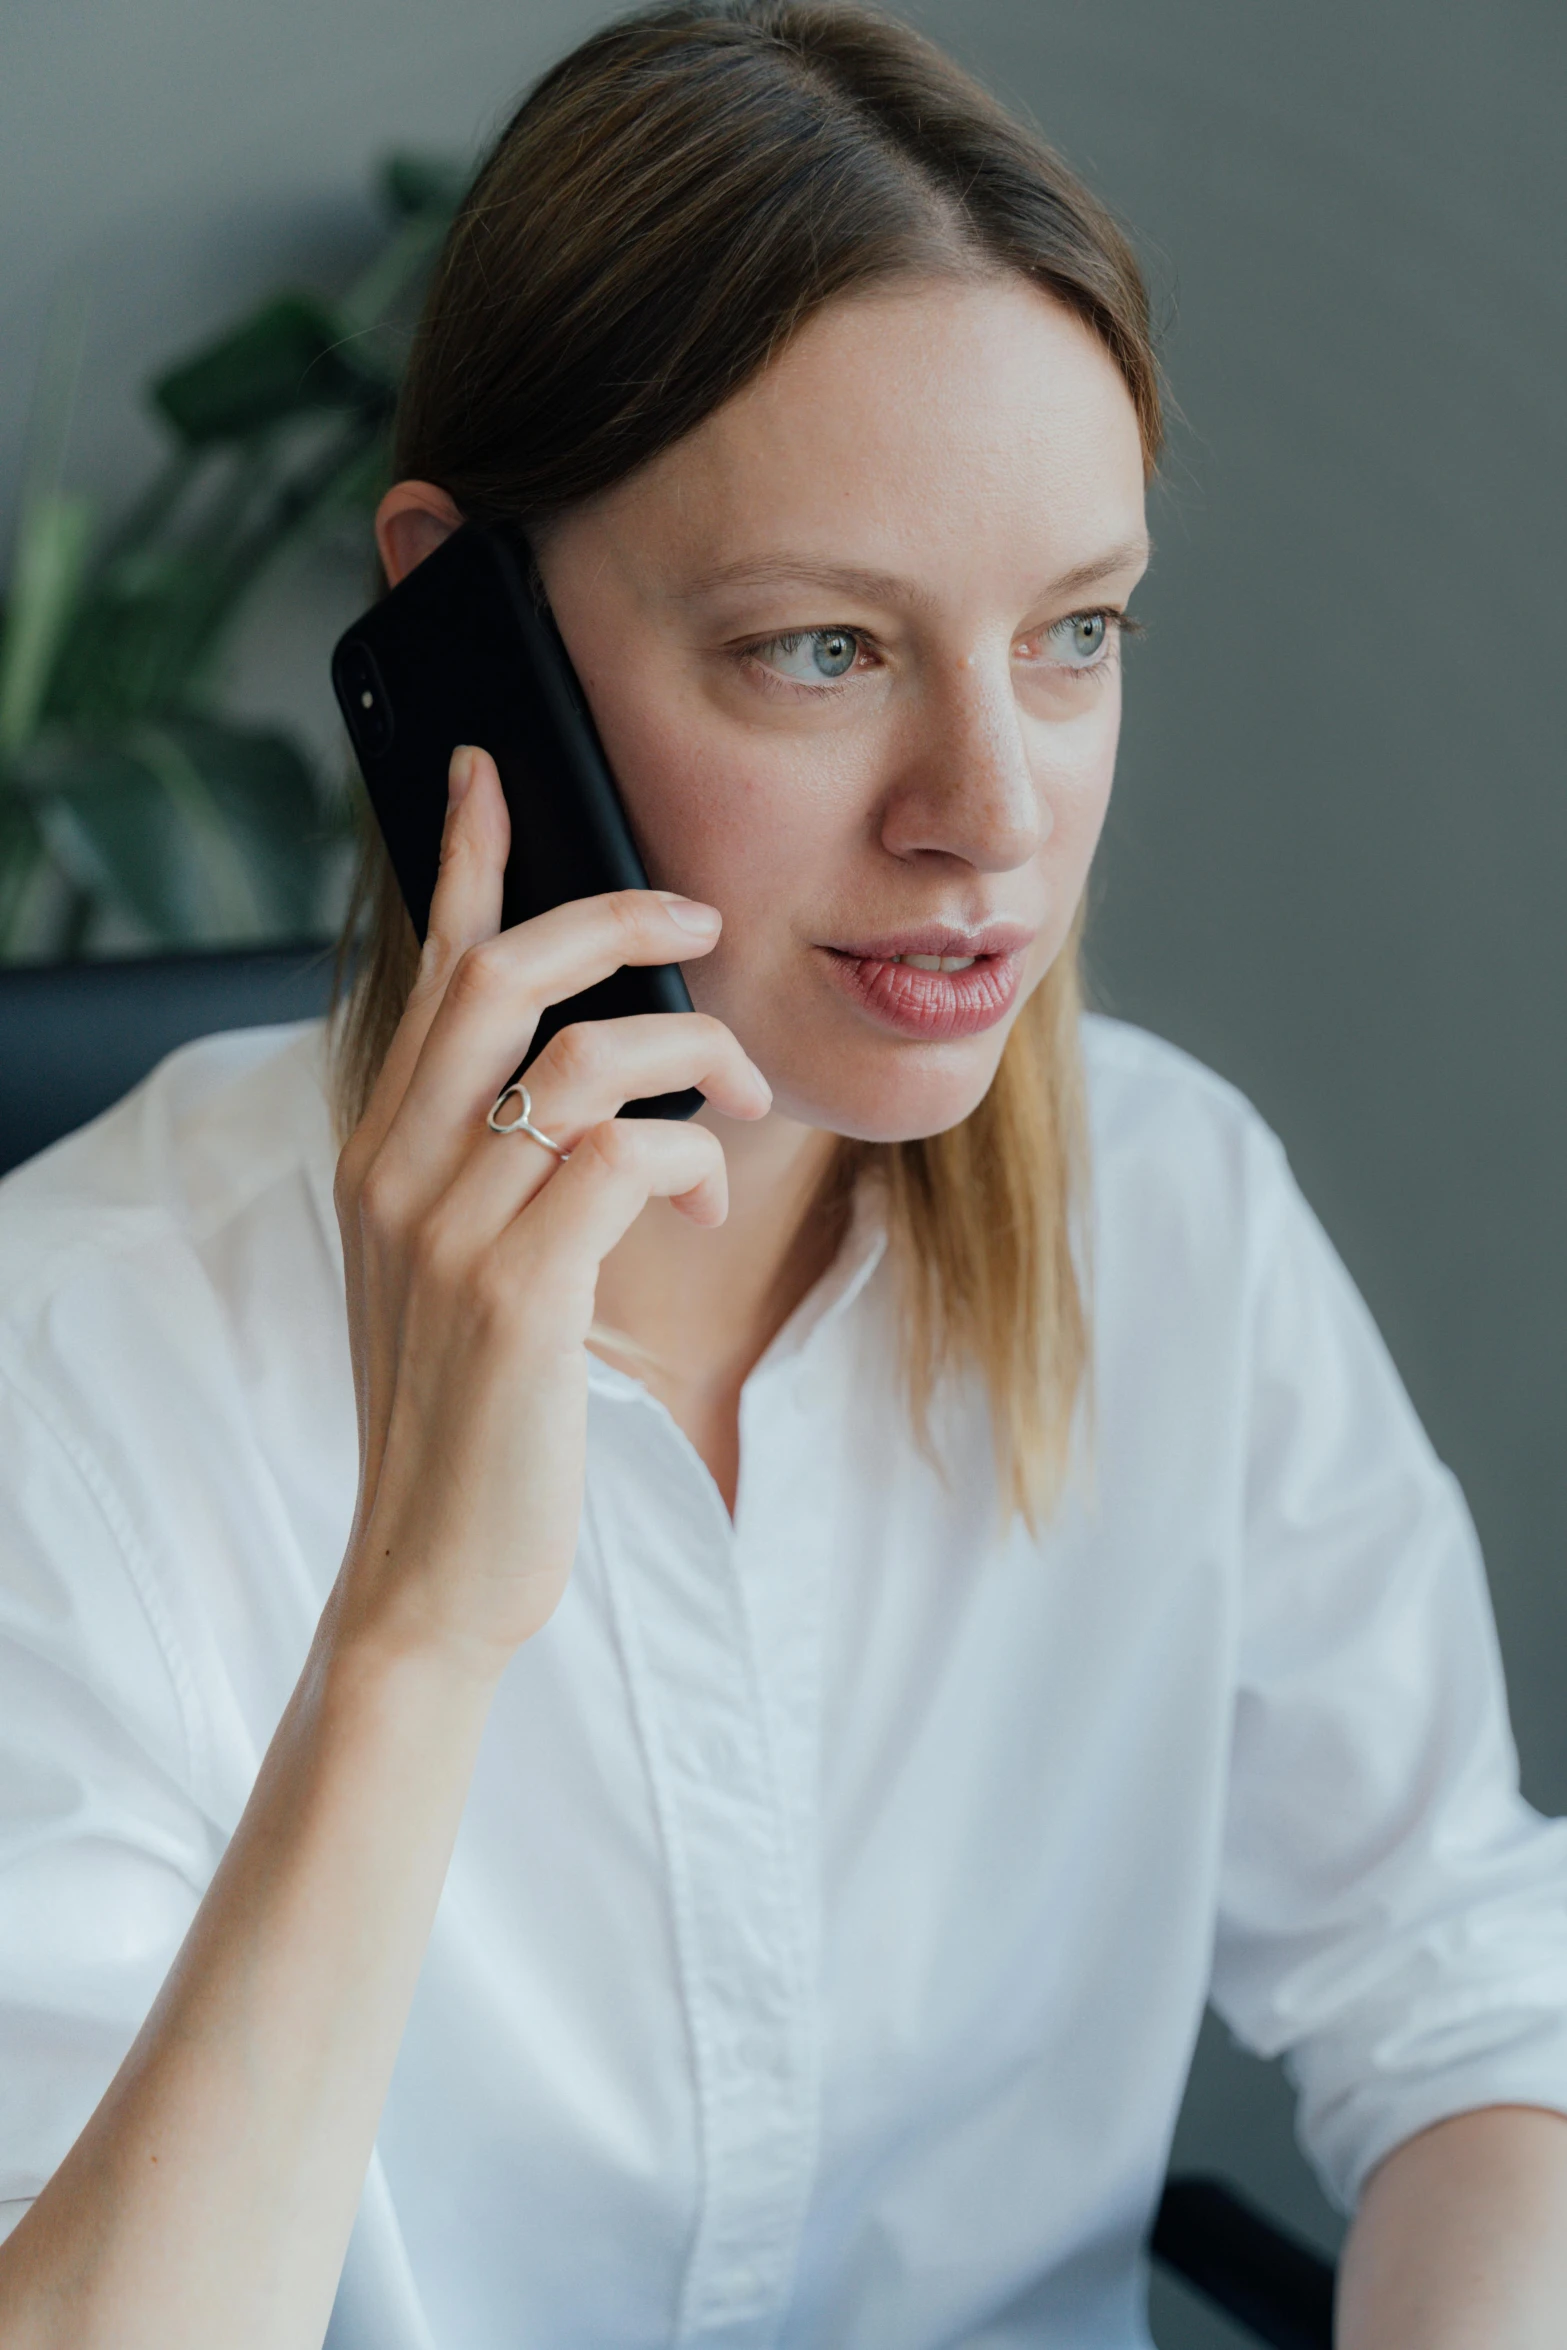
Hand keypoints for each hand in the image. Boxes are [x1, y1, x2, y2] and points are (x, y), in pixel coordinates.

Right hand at [329, 744, 770, 1680]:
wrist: (432, 1570)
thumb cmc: (471, 1417)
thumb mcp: (459, 1270)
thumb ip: (496, 1168)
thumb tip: (601, 1087)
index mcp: (381, 1155)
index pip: (424, 972)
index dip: (463, 860)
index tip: (495, 772)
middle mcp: (398, 1172)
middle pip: (501, 978)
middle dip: (618, 920)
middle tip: (704, 923)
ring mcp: (451, 1230)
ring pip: (592, 1061)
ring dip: (699, 1063)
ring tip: (741, 1113)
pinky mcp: (520, 1292)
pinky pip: (629, 1157)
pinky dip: (695, 1160)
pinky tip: (710, 1201)